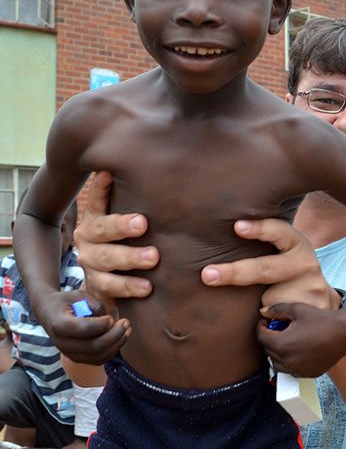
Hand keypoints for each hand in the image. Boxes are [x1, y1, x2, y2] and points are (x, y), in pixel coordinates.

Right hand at [41, 289, 130, 364]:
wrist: (49, 313)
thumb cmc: (66, 301)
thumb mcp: (78, 295)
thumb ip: (95, 306)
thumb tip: (110, 321)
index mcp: (60, 324)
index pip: (84, 329)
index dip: (101, 325)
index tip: (111, 317)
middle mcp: (62, 343)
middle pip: (93, 347)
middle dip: (114, 336)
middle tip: (126, 323)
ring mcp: (69, 354)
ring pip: (97, 356)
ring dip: (116, 344)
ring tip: (127, 330)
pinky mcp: (77, 358)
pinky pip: (97, 360)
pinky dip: (111, 351)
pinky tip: (120, 338)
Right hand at [75, 171, 158, 305]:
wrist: (110, 285)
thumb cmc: (126, 241)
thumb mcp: (126, 220)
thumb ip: (133, 198)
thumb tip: (155, 161)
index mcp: (95, 217)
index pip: (97, 199)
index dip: (101, 187)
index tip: (109, 175)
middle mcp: (88, 238)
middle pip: (102, 229)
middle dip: (122, 226)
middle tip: (143, 223)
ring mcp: (90, 264)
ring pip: (106, 259)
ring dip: (130, 258)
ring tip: (153, 257)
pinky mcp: (97, 287)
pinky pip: (110, 287)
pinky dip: (129, 287)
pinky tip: (147, 287)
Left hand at [201, 218, 339, 311]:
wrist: (320, 306)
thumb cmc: (288, 274)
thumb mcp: (284, 255)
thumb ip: (263, 246)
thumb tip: (214, 235)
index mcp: (298, 244)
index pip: (279, 231)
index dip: (259, 229)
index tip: (237, 227)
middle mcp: (307, 264)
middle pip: (266, 269)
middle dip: (234, 272)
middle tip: (207, 275)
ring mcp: (310, 290)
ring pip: (267, 301)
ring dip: (257, 307)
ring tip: (261, 308)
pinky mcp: (308, 315)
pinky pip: (274, 322)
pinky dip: (265, 324)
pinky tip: (270, 323)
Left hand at [257, 302, 345, 377]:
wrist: (343, 334)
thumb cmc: (320, 320)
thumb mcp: (297, 309)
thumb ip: (277, 310)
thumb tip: (263, 311)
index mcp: (281, 344)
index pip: (261, 337)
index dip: (261, 326)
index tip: (266, 320)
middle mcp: (287, 361)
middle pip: (268, 351)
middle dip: (269, 339)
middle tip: (277, 328)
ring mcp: (297, 370)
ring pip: (277, 364)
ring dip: (277, 353)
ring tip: (286, 340)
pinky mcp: (307, 374)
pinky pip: (291, 370)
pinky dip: (289, 362)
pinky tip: (298, 350)